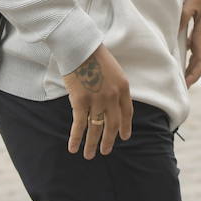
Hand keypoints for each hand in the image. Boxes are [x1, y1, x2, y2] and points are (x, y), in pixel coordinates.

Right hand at [62, 44, 132, 159]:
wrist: (79, 45)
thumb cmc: (93, 54)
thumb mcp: (112, 69)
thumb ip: (114, 86)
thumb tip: (110, 101)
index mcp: (123, 87)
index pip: (127, 112)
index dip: (125, 126)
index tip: (124, 136)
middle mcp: (113, 96)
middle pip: (113, 125)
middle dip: (109, 140)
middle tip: (105, 151)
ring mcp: (97, 100)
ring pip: (96, 128)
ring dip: (92, 144)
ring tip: (89, 155)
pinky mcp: (80, 101)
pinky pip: (79, 124)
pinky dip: (76, 138)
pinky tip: (73, 147)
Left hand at [180, 0, 200, 87]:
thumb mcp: (194, 1)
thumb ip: (184, 15)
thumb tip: (174, 30)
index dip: (194, 74)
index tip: (186, 85)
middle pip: (199, 65)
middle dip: (190, 78)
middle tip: (177, 89)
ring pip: (197, 60)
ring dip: (189, 71)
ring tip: (175, 81)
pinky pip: (195, 53)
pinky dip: (188, 61)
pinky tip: (177, 64)